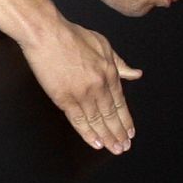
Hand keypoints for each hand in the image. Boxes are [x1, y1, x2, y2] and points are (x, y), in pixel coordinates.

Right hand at [20, 20, 141, 153]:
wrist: (47, 34)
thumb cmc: (71, 36)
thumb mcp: (103, 45)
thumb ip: (119, 63)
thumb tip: (135, 74)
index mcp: (109, 72)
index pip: (120, 102)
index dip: (125, 119)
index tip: (130, 132)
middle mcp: (99, 86)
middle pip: (111, 115)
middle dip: (119, 133)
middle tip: (123, 147)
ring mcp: (81, 94)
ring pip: (97, 121)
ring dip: (106, 137)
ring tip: (113, 149)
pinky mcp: (64, 98)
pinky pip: (78, 121)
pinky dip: (87, 133)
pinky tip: (95, 143)